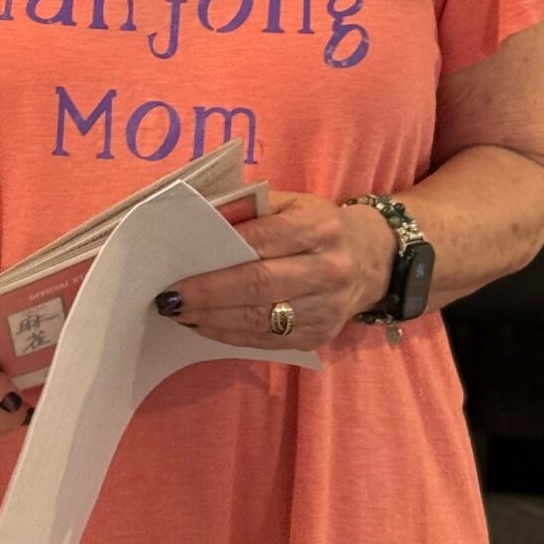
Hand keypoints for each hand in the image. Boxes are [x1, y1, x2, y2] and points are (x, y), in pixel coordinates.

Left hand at [154, 190, 395, 350]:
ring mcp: (327, 308)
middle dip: (208, 295)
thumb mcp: (291, 203)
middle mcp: (328, 269)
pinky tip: (206, 326)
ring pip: (260, 320)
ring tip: (180, 313)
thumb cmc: (318, 225)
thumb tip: (197, 222)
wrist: (372, 259)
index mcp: (318, 227)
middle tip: (171, 299)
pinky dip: (230, 335)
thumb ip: (248, 209)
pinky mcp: (320, 336)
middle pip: (258, 287)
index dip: (217, 260)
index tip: (177, 271)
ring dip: (213, 320)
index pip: (260, 242)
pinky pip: (267, 341)